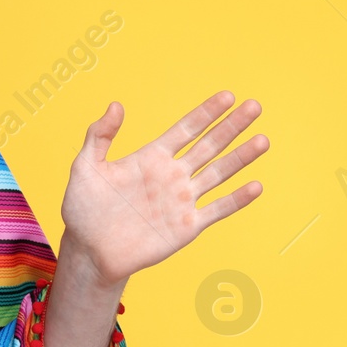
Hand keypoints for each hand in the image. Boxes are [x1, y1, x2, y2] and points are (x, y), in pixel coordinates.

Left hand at [60, 91, 268, 285]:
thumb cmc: (83, 209)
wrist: (89, 250)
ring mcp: (181, 200)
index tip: (228, 96)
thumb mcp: (85, 167)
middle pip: (209, 146)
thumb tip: (115, 104)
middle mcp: (171, 176)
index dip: (206, 113)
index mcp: (151, 158)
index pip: (185, 129)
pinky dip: (236, 200)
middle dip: (232, 126)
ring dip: (241, 157)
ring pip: (218, 174)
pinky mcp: (186, 226)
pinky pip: (216, 210)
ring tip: (263, 139)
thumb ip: (99, 136)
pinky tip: (255, 186)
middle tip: (255, 106)